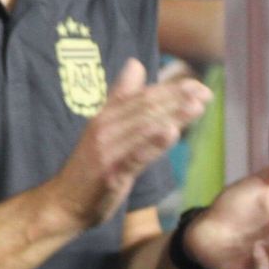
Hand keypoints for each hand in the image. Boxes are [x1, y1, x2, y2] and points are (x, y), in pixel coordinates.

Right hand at [51, 61, 208, 228]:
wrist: (63, 204)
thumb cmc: (88, 167)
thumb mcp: (103, 127)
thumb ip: (120, 97)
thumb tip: (135, 64)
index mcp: (105, 116)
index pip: (141, 97)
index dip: (170, 89)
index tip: (197, 84)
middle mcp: (104, 128)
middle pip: (144, 109)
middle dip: (177, 99)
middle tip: (205, 93)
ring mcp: (106, 151)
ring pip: (143, 129)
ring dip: (172, 116)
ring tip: (196, 107)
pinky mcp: (110, 174)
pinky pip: (134, 156)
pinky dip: (152, 144)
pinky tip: (171, 134)